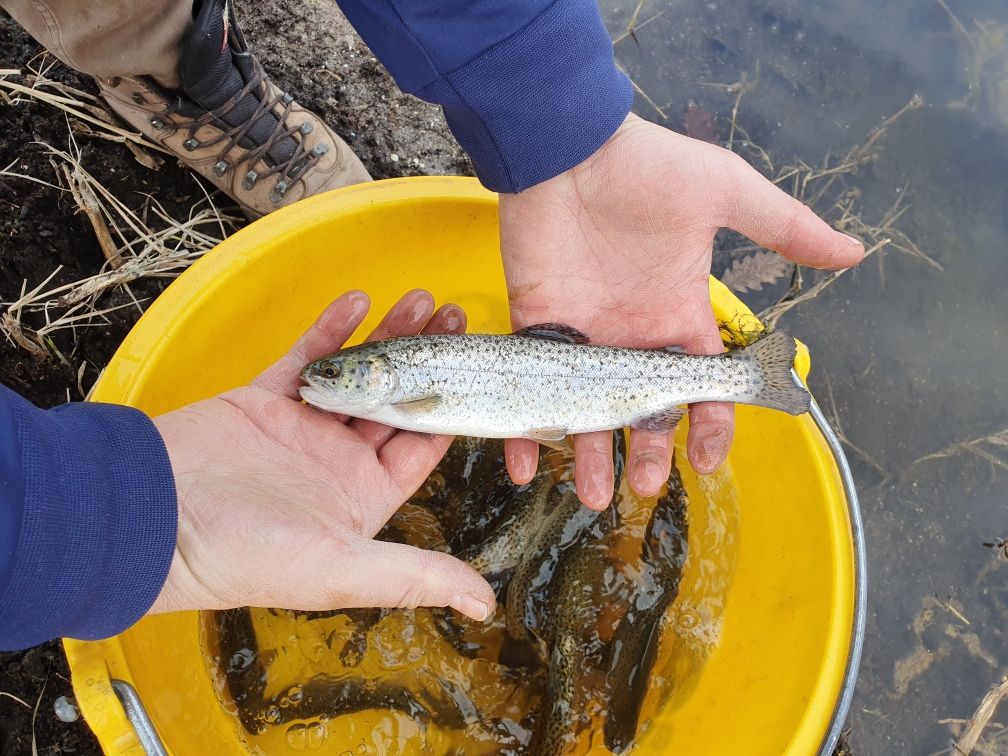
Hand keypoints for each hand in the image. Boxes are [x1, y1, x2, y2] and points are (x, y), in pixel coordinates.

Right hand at [149, 290, 493, 621]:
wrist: (155, 521)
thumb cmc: (246, 558)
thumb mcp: (342, 572)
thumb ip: (416, 576)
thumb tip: (483, 604)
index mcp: (363, 496)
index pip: (421, 446)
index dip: (451, 406)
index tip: (474, 368)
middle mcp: (336, 460)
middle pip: (395, 399)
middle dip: (426, 357)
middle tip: (454, 315)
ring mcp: (300, 427)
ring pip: (357, 372)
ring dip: (387, 335)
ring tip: (420, 298)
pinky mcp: (263, 400)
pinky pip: (304, 355)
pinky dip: (330, 328)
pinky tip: (358, 300)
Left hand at [499, 113, 863, 508]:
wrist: (568, 147)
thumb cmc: (647, 168)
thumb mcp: (726, 193)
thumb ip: (783, 227)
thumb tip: (855, 252)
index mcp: (678, 315)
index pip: (700, 386)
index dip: (709, 425)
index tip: (708, 459)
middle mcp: (631, 337)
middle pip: (644, 413)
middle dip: (648, 453)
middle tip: (645, 486)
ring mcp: (583, 338)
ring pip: (587, 414)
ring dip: (590, 457)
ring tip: (594, 495)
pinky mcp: (535, 330)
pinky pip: (528, 390)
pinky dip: (524, 431)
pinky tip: (524, 464)